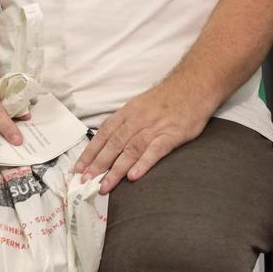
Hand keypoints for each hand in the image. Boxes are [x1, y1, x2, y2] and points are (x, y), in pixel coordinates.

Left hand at [72, 83, 208, 194]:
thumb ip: (127, 123)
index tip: (79, 168)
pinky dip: (143, 163)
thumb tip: (109, 143)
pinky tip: (133, 176)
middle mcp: (138, 120)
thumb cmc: (167, 99)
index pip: (104, 134)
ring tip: (104, 186)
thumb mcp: (141, 105)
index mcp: (128, 113)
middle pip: (114, 144)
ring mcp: (155, 127)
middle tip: (85, 181)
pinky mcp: (172, 134)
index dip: (90, 152)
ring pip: (131, 150)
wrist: (194, 85)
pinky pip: (155, 151)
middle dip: (98, 164)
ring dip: (116, 170)